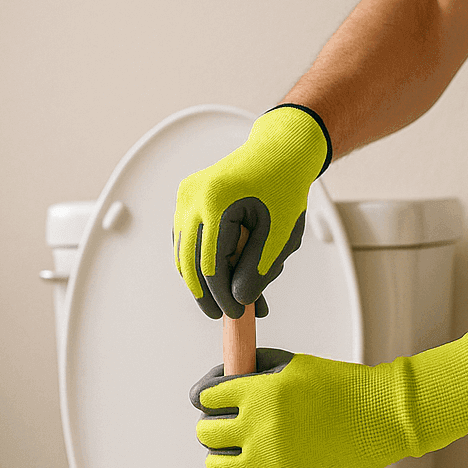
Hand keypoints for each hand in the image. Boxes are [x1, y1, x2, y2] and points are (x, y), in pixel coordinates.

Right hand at [174, 105, 330, 318]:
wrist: (278, 152)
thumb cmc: (283, 187)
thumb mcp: (279, 234)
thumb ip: (258, 269)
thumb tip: (238, 299)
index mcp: (216, 202)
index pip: (211, 266)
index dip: (222, 296)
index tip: (237, 313)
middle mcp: (193, 198)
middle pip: (190, 262)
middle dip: (206, 294)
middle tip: (222, 314)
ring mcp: (185, 197)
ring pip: (184, 253)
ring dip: (201, 278)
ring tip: (222, 297)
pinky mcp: (186, 199)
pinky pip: (186, 238)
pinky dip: (199, 259)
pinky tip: (218, 274)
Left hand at [190, 333, 467, 467]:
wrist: (379, 418)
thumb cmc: (341, 389)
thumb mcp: (292, 364)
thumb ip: (252, 368)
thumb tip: (220, 381)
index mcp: (258, 391)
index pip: (205, 396)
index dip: (206, 398)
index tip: (210, 402)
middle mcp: (257, 426)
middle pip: (206, 432)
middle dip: (214, 428)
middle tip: (228, 429)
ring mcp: (266, 461)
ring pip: (215, 465)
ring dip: (220, 458)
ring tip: (234, 455)